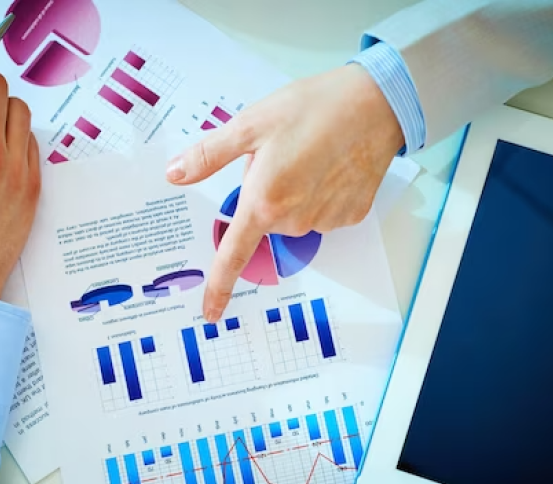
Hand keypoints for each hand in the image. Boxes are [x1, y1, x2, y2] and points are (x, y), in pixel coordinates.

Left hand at [166, 64, 403, 321]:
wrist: (377, 103)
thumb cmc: (314, 108)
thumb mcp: (251, 124)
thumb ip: (209, 155)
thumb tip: (175, 174)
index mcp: (264, 202)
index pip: (233, 256)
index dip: (219, 287)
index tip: (210, 313)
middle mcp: (295, 220)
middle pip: (264, 222)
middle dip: (263, 195)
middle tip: (279, 156)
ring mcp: (326, 220)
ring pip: (293, 218)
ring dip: (292, 194)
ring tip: (309, 154)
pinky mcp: (350, 215)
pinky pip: (322, 213)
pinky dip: (321, 194)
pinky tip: (331, 164)